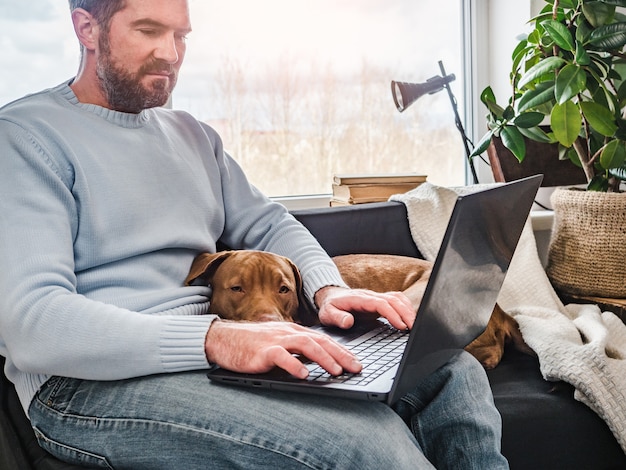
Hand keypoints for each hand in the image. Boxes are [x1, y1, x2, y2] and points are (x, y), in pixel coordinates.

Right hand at [205, 320, 361, 378]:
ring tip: (336, 371)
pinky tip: (305, 375)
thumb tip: (318, 363)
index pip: (323, 339)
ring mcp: (275, 340)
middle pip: (320, 341)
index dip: (341, 350)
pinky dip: (294, 366)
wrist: (224, 340)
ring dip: (323, 358)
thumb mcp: (279, 344)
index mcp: (293, 331)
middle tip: (356, 368)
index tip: (356, 362)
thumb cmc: (252, 344)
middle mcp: (288, 333)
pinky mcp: (263, 351)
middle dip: (340, 354)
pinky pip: (281, 357)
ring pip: (305, 345)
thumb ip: (297, 351)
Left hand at [314, 286, 415, 330]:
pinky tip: (410, 318)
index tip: (401, 326)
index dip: (393, 314)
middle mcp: (370, 296)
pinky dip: (406, 307)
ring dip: (408, 310)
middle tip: (414, 328)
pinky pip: (397, 300)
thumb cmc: (330, 306)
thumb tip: (348, 322)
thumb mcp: (327, 314)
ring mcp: (376, 297)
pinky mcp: (380, 301)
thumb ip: (337, 318)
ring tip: (415, 325)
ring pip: (397, 298)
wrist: (330, 296)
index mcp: (360, 299)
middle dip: (406, 313)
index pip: (381, 303)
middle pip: (394, 300)